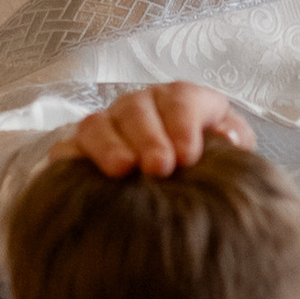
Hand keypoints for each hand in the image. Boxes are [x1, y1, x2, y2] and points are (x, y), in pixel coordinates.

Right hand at [61, 83, 253, 179]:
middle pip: (137, 109)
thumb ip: (233, 140)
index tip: (189, 156)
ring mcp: (107, 128)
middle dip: (149, 137)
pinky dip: (70, 161)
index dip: (183, 122)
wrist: (184, 200)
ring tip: (122, 170)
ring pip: (98, 124)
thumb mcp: (230, 154)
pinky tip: (81, 177)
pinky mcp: (79, 154)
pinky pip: (66, 151)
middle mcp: (141, 108)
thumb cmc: (208, 171)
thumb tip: (228, 139)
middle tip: (160, 168)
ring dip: (109, 145)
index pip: (181, 98)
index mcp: (181, 102)